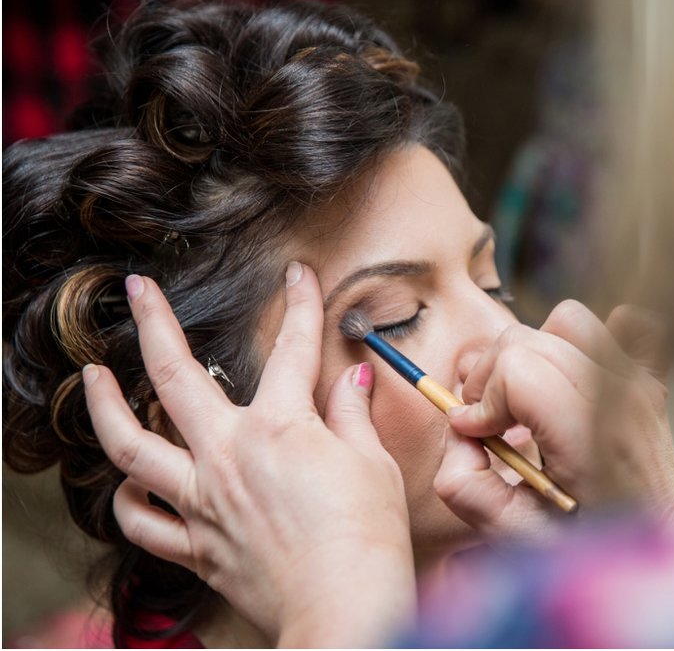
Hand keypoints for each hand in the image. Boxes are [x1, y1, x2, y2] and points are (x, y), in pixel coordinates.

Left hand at [83, 262, 413, 647]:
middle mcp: (229, 456)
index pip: (292, 350)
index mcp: (281, 428)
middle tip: (139, 291)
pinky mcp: (197, 546)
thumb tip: (355, 377)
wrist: (344, 608)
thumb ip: (352, 415)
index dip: (300, 305)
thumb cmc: (367, 538)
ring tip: (89, 378)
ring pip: (133, 448)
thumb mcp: (372, 464)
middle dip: (154, 324)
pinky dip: (129, 501)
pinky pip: (144, 522)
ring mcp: (204, 501)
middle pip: (176, 378)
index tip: (297, 276)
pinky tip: (127, 485)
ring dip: (105, 407)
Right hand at [435, 300, 673, 540]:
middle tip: (488, 420)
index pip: (518, 371)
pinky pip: (625, 321)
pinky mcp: (649, 375)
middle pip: (528, 341)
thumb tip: (458, 433)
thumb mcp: (516, 536)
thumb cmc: (592, 544)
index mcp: (590, 437)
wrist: (658, 543)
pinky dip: (591, 339)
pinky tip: (573, 377)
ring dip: (532, 352)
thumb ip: (468, 488)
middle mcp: (620, 397)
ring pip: (565, 321)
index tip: (478, 433)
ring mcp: (639, 381)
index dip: (482, 400)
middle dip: (492, 377)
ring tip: (524, 397)